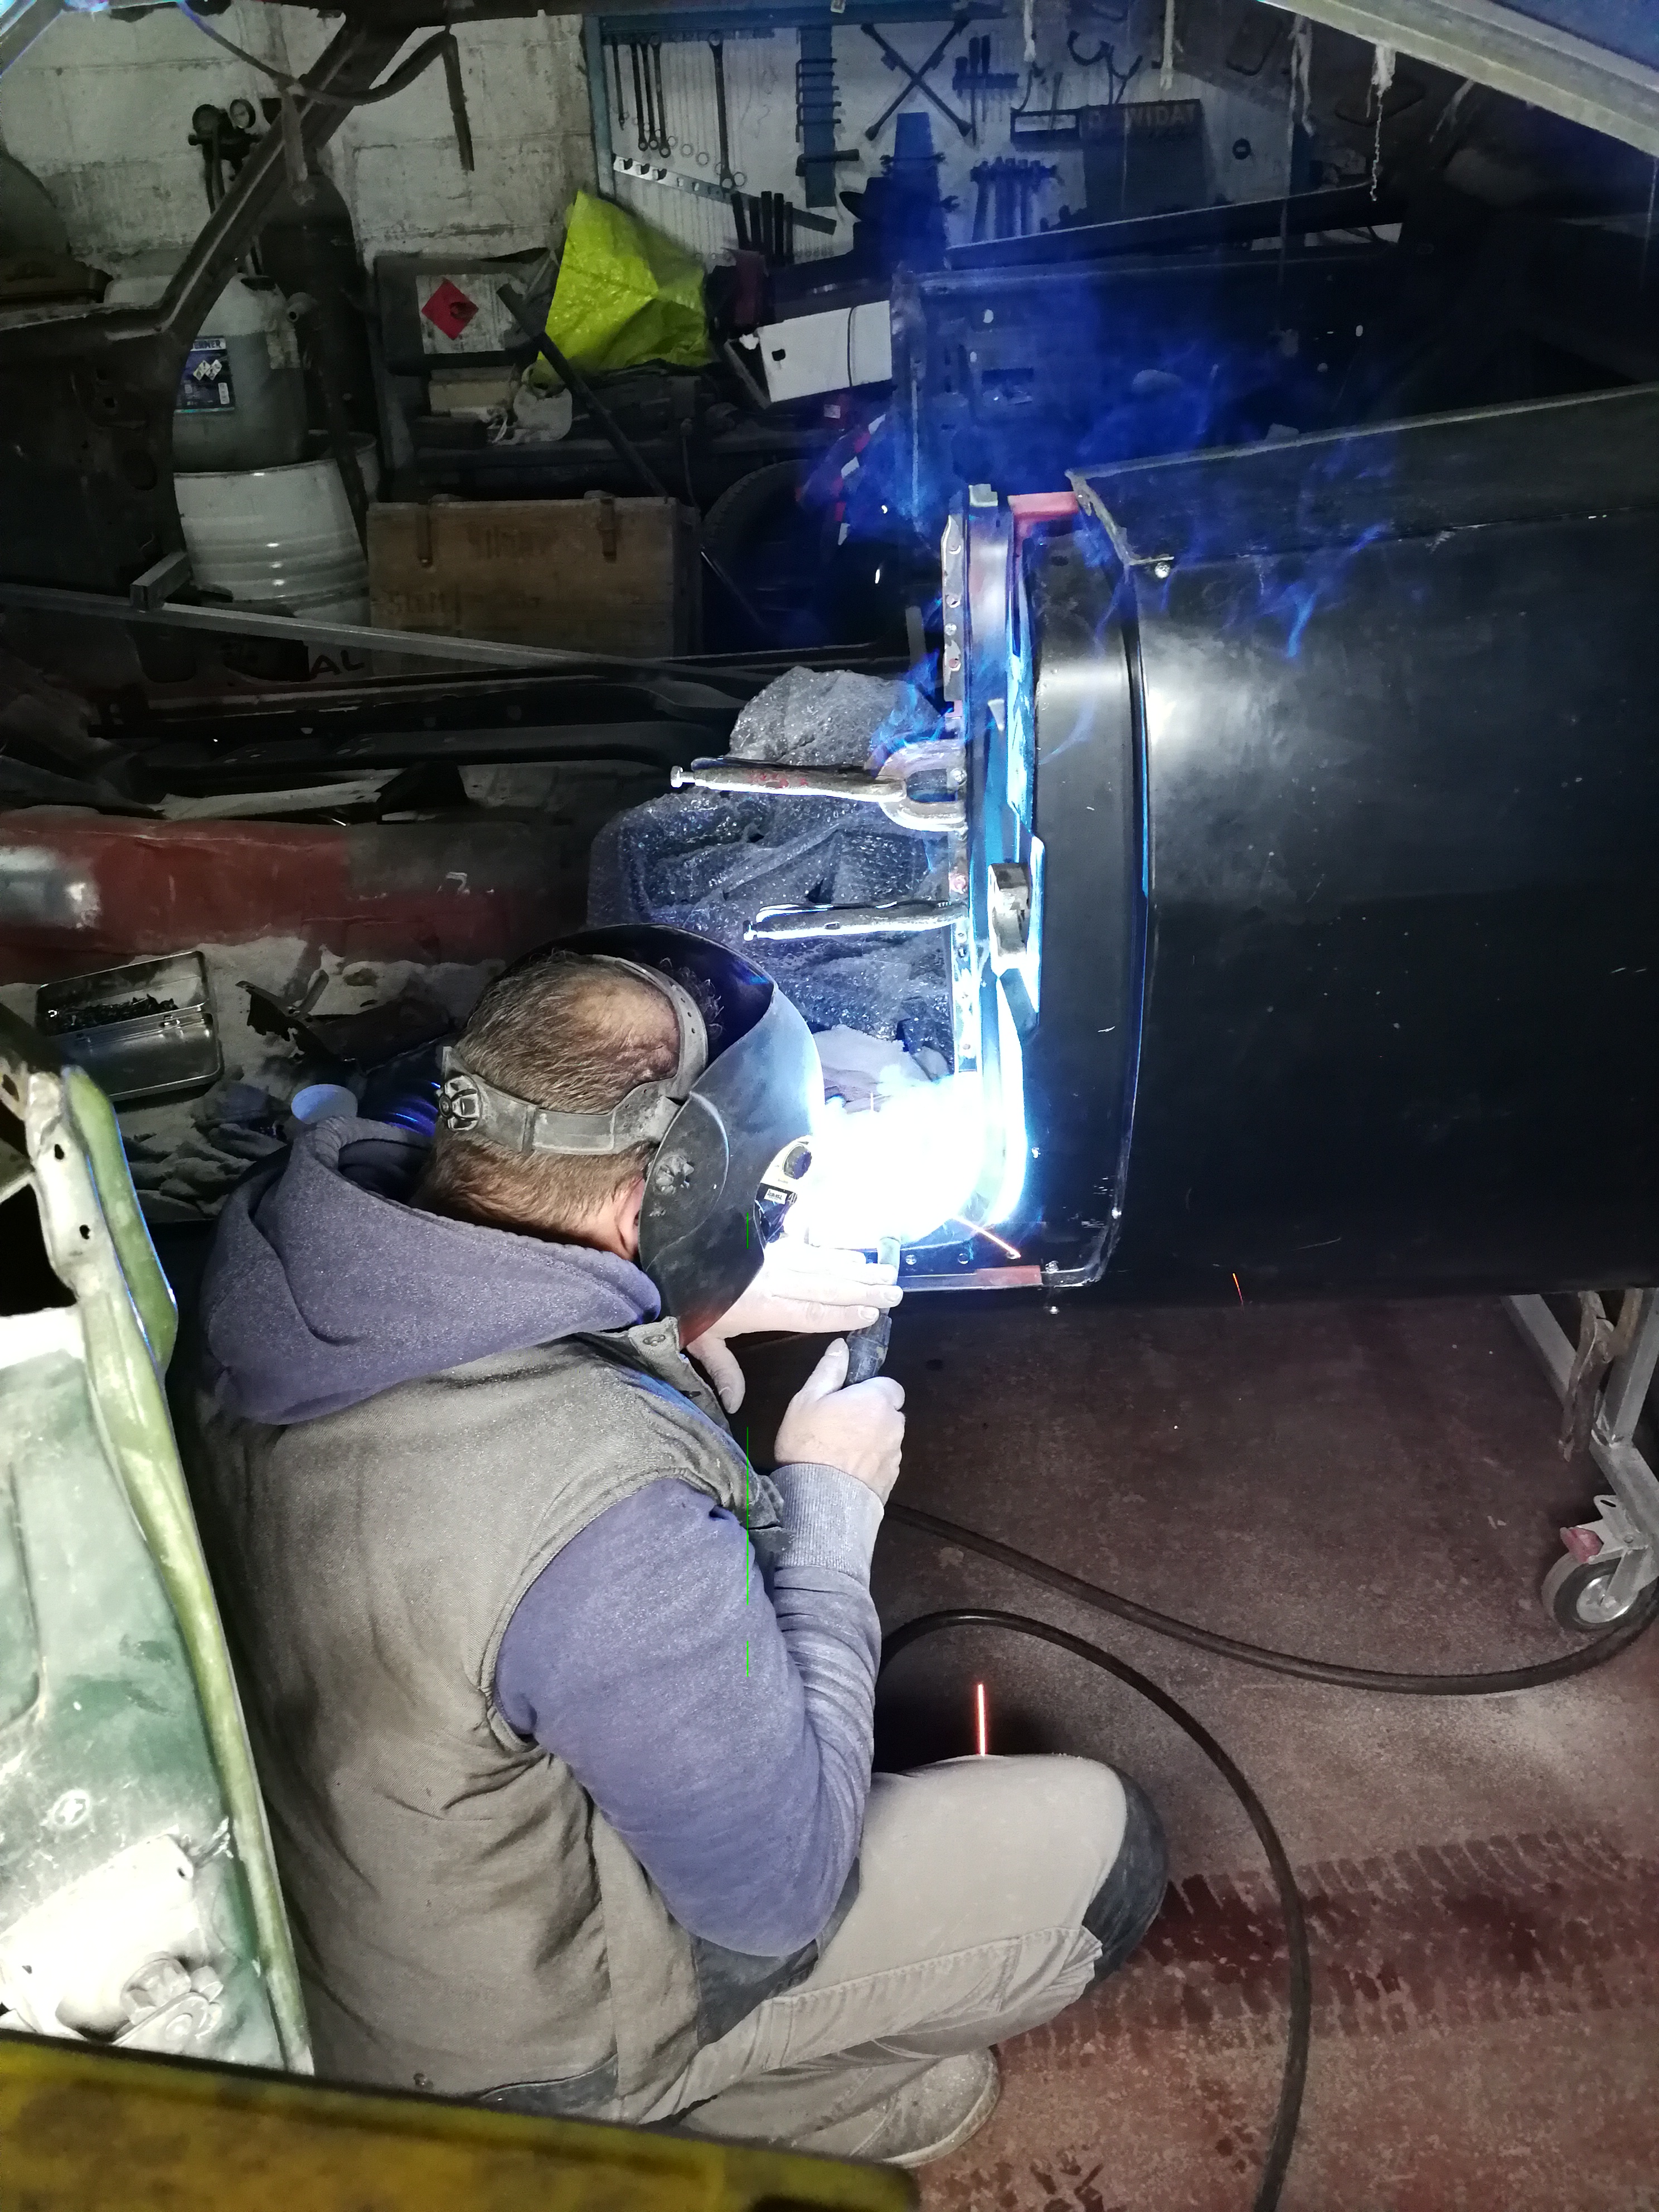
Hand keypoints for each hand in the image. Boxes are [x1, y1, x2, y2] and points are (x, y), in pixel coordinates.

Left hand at [686, 1244, 901, 1412]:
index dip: (840, 1314)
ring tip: (886, 1273)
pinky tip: (856, 1256)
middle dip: (862, 1289)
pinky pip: (809, 1248)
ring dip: (857, 1269)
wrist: (671, 1260)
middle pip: (825, 1286)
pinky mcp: (771, 1247)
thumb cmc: (687, 1304)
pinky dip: (835, 1253)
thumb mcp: (701, 1341)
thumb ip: (724, 1370)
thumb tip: (735, 1404)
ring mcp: (773, 1260)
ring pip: (823, 1264)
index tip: (870, 1314)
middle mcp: (773, 1280)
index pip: (808, 1313)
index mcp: (759, 1307)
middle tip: (894, 1292)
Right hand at [773, 1337, 904, 1501]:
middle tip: (840, 1424)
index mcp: (877, 1400)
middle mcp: (894, 1425)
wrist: (819, 1502)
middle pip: (890, 1412)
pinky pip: (884, 1462)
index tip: (849, 1399)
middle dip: (872, 1414)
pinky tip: (848, 1470)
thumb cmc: (809, 1443)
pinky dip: (871, 1462)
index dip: (871, 1389)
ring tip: (842, 1451)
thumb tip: (841, 1345)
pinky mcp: (892, 1480)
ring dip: (873, 1439)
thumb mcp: (807, 1400)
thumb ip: (829, 1370)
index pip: (890, 1385)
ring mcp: (895, 1455)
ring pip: (887, 1438)